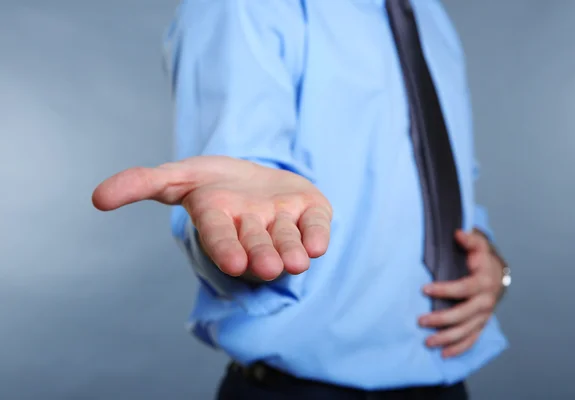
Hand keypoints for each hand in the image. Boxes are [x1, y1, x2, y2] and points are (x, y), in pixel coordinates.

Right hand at [92, 156, 331, 280]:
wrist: (257, 177)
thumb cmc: (214, 180)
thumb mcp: (178, 175)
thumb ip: (142, 183)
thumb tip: (97, 198)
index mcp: (219, 221)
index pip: (219, 237)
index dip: (225, 248)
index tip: (233, 263)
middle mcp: (251, 228)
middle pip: (256, 243)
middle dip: (261, 255)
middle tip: (267, 268)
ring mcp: (283, 222)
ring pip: (287, 240)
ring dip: (291, 251)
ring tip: (296, 263)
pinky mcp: (310, 213)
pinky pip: (316, 226)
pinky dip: (318, 235)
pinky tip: (319, 245)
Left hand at [418, 230, 504, 357]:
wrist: (498, 273)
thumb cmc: (482, 259)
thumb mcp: (478, 245)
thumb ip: (469, 239)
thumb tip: (458, 233)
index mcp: (484, 282)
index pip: (463, 288)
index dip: (444, 289)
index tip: (424, 289)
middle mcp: (486, 301)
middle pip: (463, 314)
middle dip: (441, 320)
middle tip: (421, 321)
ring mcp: (484, 315)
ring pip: (466, 331)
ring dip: (447, 339)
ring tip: (428, 342)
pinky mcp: (481, 324)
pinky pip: (471, 340)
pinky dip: (458, 348)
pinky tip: (444, 354)